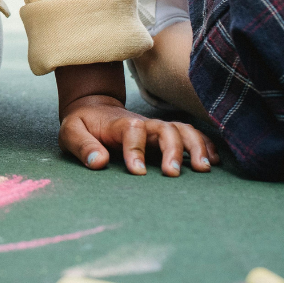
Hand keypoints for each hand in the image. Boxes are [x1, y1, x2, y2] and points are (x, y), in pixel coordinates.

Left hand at [59, 95, 218, 175]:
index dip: (136, 150)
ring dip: (195, 146)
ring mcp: (155, 129)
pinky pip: (190, 135)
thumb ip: (82, 146)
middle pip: (165, 129)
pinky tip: (213, 161)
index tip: (136, 171)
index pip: (133, 131)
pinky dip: (204, 144)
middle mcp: (143, 124)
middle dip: (172, 150)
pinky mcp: (164, 136)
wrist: (93, 108)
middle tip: (172, 174)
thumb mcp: (70, 132)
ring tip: (203, 169)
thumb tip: (98, 162)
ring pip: (182, 130)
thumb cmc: (82, 124)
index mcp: (119, 124)